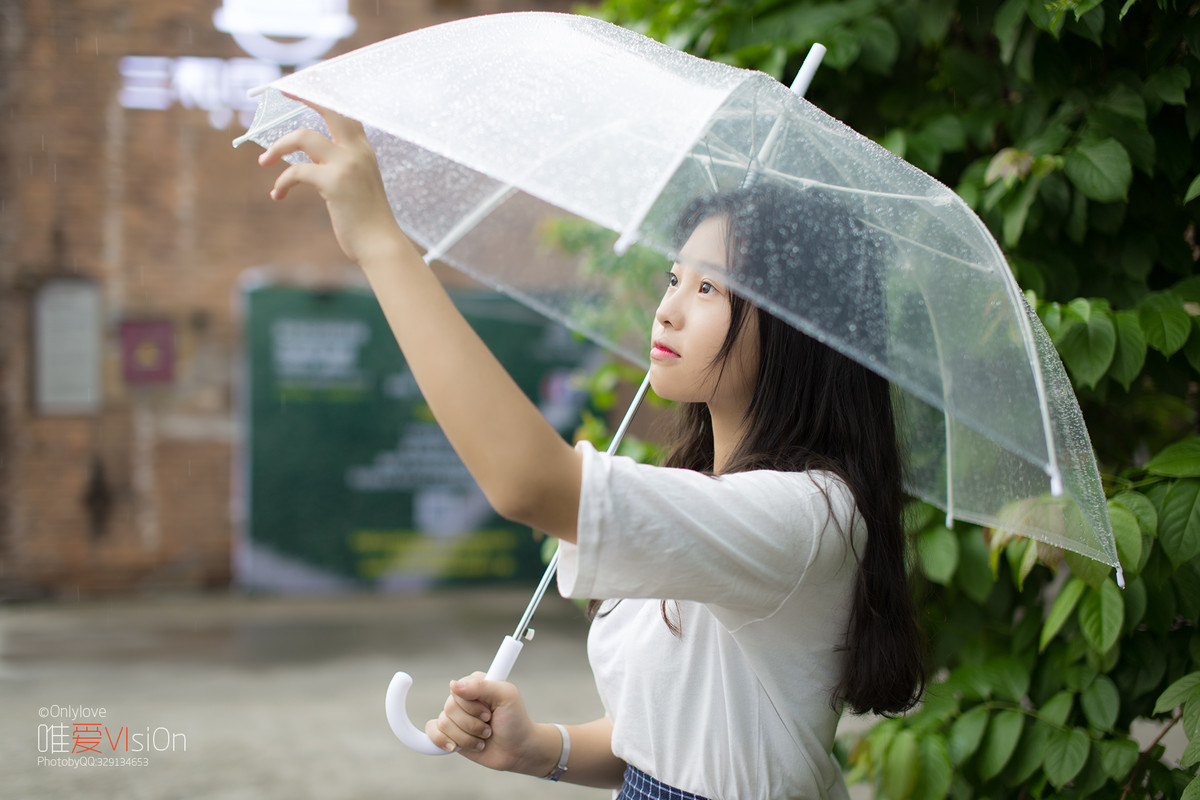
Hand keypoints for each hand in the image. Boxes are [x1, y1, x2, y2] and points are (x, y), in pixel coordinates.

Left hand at [257, 100, 413, 265]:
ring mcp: (346, 165)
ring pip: (302, 136)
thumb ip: (335, 165)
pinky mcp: (334, 183)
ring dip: (277, 147)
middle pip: (329, 108)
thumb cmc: (367, 218)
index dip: (323, 93)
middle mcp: (357, 151)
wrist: (380, 244)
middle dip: (304, 93)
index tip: (302, 82)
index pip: (344, 111)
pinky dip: (282, 182)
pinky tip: (278, 195)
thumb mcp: (354, 183)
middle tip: (282, 89)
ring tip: (263, 161)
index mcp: (363, 149)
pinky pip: (296, 171)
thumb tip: (308, 160)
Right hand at [425, 672, 555, 775]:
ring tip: (483, 738)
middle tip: (489, 727)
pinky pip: (431, 732)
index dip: (473, 707)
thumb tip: (453, 684)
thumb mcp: (507, 696)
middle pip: (449, 708)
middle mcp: (463, 698)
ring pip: (443, 724)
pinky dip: (442, 741)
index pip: (458, 690)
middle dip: (472, 724)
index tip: (490, 713)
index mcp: (476, 683)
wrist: (518, 750)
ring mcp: (456, 716)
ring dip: (467, 737)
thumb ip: (482, 686)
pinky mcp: (450, 733)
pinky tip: (455, 747)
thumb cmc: (515, 721)